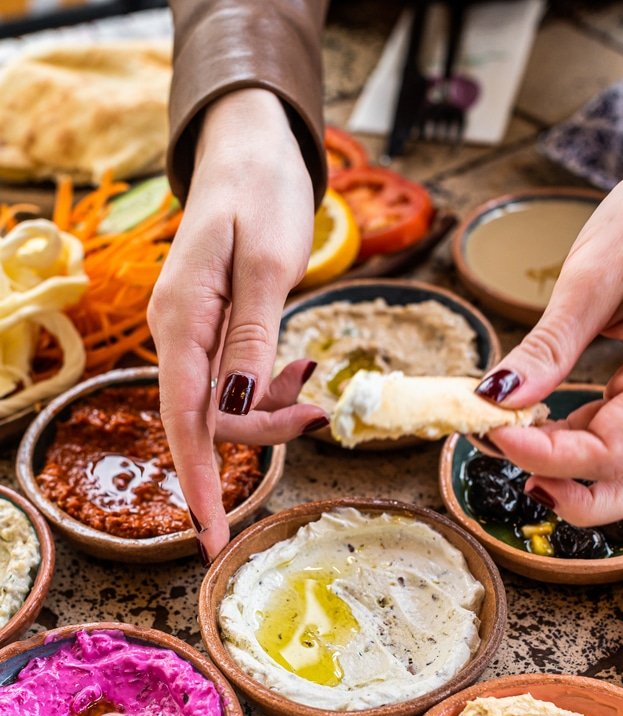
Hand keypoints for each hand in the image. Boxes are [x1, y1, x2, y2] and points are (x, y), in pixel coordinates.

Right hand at [148, 89, 326, 562]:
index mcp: (182, 320)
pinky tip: (300, 366)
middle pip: (212, 420)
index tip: (212, 539)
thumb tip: (237, 410)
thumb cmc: (261, 194)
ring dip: (274, 408)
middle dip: (266, 432)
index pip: (184, 421)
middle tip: (320, 412)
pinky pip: (239, 380)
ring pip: (229, 406)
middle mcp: (180, 334)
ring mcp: (196, 334)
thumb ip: (252, 339)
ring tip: (314, 378)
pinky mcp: (218, 330)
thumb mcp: (267, 264)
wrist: (253, 148)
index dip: (200, 483)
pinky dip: (273, 386)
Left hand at [476, 146, 622, 525]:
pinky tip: (544, 428)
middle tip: (508, 463)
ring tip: (520, 448)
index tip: (491, 431)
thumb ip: (549, 346)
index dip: (547, 456)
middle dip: (571, 493)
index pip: (611, 452)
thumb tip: (494, 399)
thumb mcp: (595, 276)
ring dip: (580, 479)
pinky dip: (586, 448)